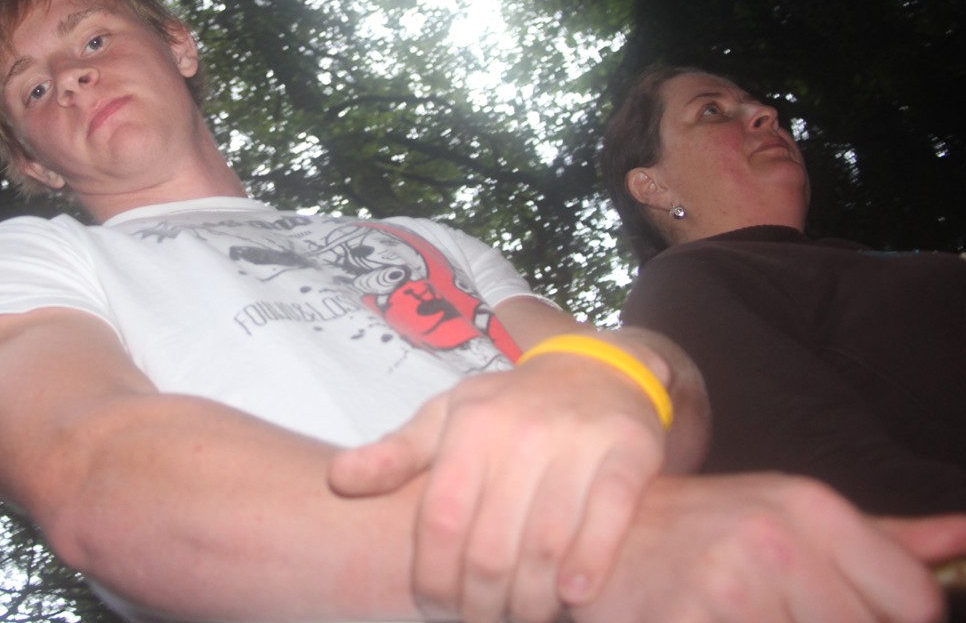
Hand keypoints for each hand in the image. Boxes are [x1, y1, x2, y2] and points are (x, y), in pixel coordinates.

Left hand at [329, 353, 667, 622]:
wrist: (599, 368)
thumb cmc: (512, 407)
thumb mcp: (448, 418)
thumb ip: (395, 454)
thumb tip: (337, 480)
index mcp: (469, 424)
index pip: (440, 520)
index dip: (434, 578)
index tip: (434, 609)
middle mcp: (521, 430)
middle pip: (492, 545)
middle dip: (482, 604)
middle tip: (481, 621)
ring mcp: (577, 440)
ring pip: (547, 542)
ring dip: (531, 600)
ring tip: (523, 619)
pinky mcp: (629, 450)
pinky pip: (608, 518)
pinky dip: (590, 564)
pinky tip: (573, 596)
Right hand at [574, 474, 965, 622]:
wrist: (600, 534)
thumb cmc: (708, 530)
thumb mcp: (793, 516)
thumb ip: (889, 540)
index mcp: (809, 507)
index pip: (916, 599)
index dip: (900, 621)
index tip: (861, 616)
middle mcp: (775, 540)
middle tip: (783, 613)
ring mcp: (729, 587)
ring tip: (747, 617)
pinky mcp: (688, 622)